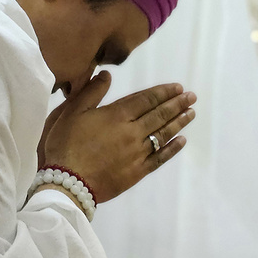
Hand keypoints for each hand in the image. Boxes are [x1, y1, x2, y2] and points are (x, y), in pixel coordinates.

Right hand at [38, 71, 195, 202]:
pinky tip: (181, 140)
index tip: (178, 88)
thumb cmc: (66, 144)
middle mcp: (132, 132)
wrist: (68, 183)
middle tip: (192, 97)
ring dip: (179, 122)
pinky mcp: (137, 172)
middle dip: (177, 104)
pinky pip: (160, 158)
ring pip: (163, 134)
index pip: (146, 99)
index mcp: (117, 115)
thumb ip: (92, 92)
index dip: (163, 92)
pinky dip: (172, 148)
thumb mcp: (72, 112)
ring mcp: (137, 153)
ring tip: (191, 113)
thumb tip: (107, 74)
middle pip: (159, 115)